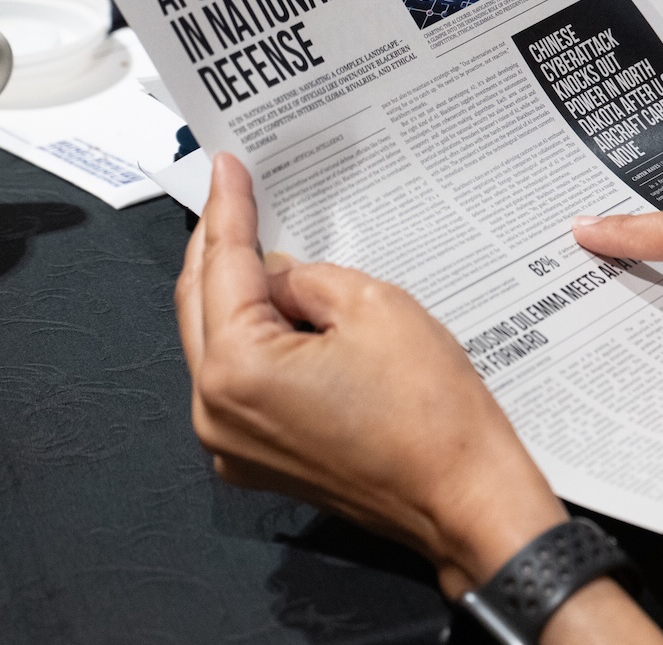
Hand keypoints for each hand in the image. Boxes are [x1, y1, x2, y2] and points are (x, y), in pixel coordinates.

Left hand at [175, 154, 565, 595]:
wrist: (461, 495)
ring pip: (218, 346)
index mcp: (236, 369)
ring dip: (238, 296)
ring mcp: (233, 445)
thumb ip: (311, 278)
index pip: (223, 268)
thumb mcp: (375, 306)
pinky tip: (286, 312)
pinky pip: (242, 384)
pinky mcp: (259, 460)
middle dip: (219, 249)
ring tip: (266, 247)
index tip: (227, 168)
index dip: (228, 210)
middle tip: (235, 196)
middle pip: (201, 308)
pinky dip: (257, 342)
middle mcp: (215, 413)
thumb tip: (281, 278)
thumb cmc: (431, 411)